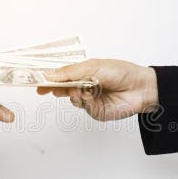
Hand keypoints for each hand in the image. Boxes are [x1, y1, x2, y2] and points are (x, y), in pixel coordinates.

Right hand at [38, 59, 158, 120]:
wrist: (140, 88)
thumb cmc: (121, 72)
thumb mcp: (93, 66)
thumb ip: (70, 72)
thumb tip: (50, 74)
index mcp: (84, 73)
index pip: (62, 76)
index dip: (49, 78)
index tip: (36, 80)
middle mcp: (85, 86)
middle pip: (62, 89)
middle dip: (54, 88)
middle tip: (43, 89)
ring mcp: (89, 100)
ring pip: (72, 99)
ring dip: (75, 93)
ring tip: (85, 88)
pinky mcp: (95, 112)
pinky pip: (83, 107)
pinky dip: (85, 100)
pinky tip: (93, 95)